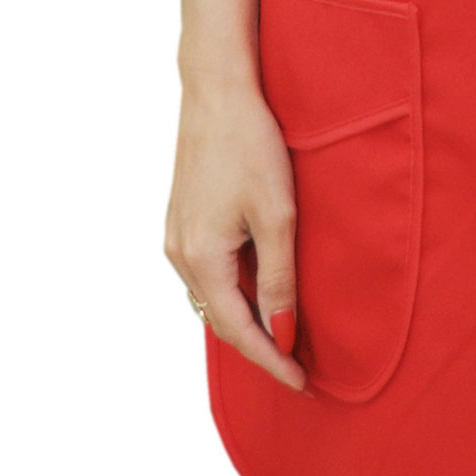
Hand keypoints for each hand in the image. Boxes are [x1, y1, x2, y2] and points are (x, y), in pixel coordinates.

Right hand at [164, 78, 306, 391]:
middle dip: (258, 344)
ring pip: (212, 296)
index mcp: (201, 258)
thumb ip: (279, 277)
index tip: (300, 383)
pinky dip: (233, 290)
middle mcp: (179, 254)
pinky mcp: (181, 220)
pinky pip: (207, 272)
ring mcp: (175, 237)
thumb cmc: (251, 146)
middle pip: (221, 318)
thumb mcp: (277, 215)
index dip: (270, 359)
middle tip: (297, 365)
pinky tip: (257, 289)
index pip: (238, 330)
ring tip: (282, 333)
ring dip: (244, 318)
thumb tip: (282, 329)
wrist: (217, 93)